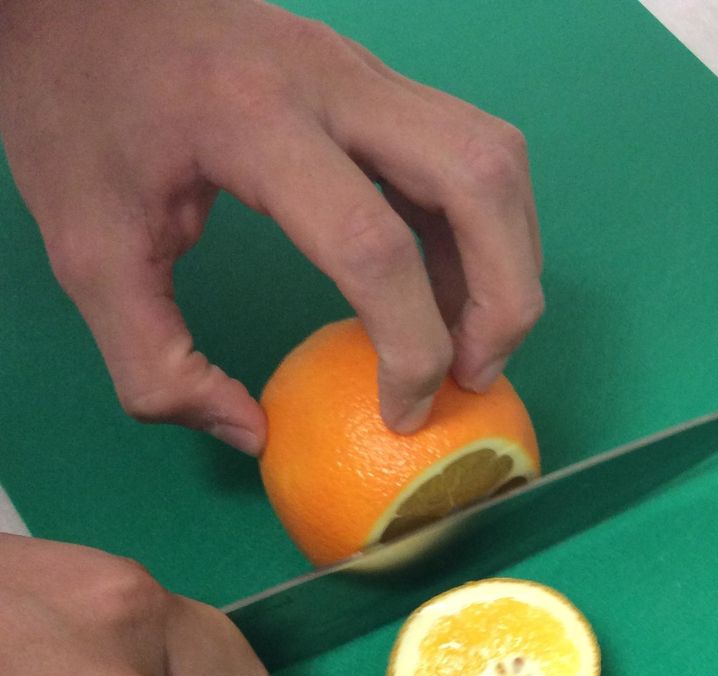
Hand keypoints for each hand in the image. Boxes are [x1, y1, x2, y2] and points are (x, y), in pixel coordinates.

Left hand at [0, 0, 543, 451]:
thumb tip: (248, 433)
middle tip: (474, 374)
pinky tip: (449, 286)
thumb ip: (156, 364)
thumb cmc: (79, 112)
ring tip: (474, 338)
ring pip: (494, 158)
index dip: (409, 348)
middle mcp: (331, 81)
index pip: (373, 245)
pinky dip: (481, 229)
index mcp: (253, 121)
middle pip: (478, 181)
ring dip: (508, 260)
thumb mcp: (85, 252)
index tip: (400, 412)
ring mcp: (363, 70)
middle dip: (502, 299)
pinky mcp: (374, 78)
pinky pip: (466, 151)